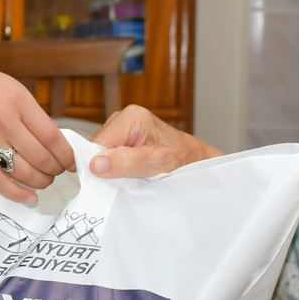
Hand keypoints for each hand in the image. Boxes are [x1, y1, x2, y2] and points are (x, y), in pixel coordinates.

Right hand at [0, 35, 74, 200]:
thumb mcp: (9, 86)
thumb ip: (29, 111)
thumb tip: (51, 139)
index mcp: (17, 101)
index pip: (52, 136)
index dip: (66, 154)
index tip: (72, 162)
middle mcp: (4, 122)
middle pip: (41, 158)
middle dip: (56, 170)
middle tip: (59, 172)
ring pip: (24, 173)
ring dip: (40, 182)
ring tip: (45, 181)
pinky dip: (17, 193)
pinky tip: (29, 197)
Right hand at [84, 105, 218, 179]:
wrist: (201, 161)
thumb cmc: (187, 160)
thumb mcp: (159, 164)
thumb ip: (128, 162)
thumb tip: (97, 164)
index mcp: (131, 117)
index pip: (96, 144)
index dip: (98, 166)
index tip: (107, 182)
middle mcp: (125, 118)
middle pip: (98, 149)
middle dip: (107, 168)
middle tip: (126, 180)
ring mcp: (125, 129)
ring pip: (103, 154)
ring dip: (114, 170)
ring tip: (134, 176)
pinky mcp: (127, 139)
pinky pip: (112, 156)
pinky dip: (119, 168)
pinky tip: (132, 173)